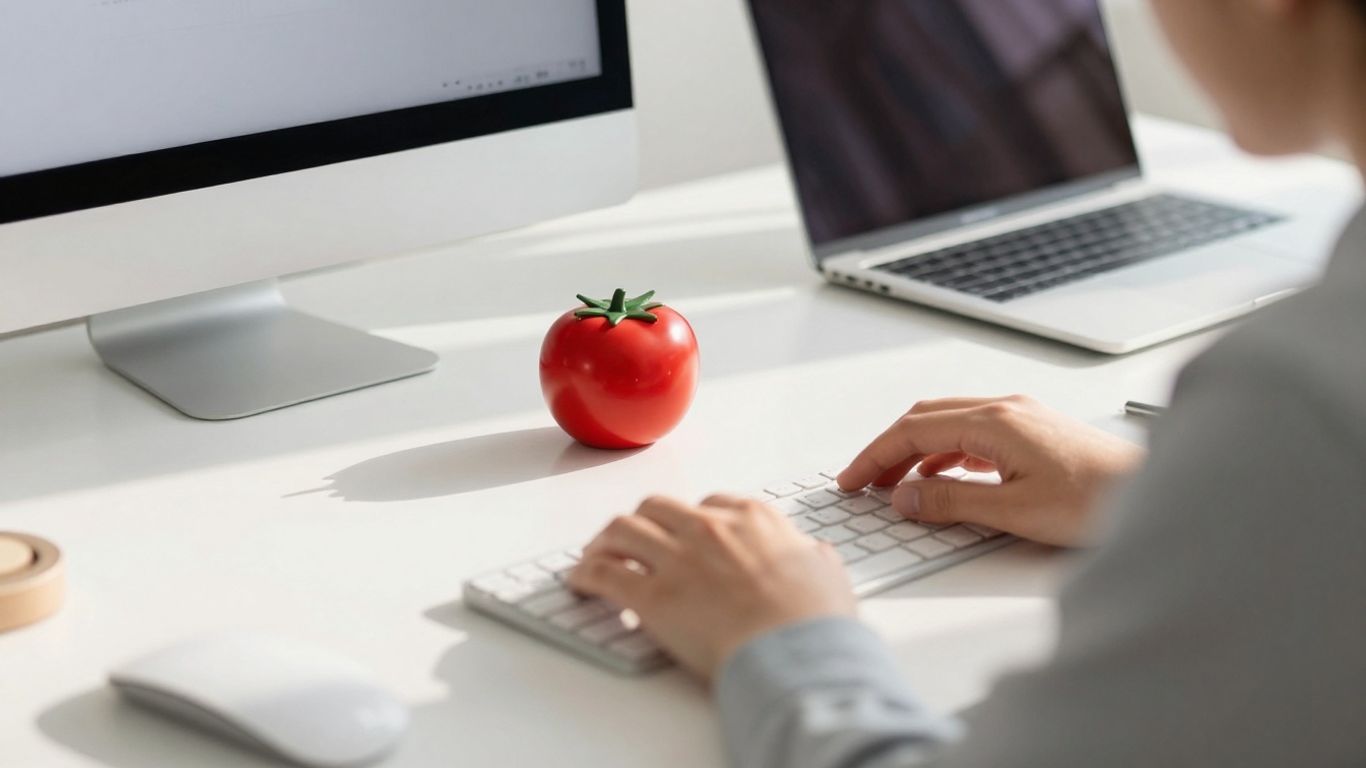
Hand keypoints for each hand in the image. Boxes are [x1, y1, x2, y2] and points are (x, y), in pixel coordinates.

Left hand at [567, 495, 855, 680]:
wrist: (797, 652)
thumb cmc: (815, 620)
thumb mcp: (827, 574)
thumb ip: (812, 557)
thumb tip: (813, 555)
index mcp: (753, 518)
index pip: (710, 504)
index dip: (691, 520)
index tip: (684, 534)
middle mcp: (709, 528)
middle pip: (657, 508)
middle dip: (642, 523)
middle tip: (633, 541)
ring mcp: (677, 558)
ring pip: (622, 529)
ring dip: (605, 541)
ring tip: (596, 555)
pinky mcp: (652, 596)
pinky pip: (604, 573)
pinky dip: (585, 574)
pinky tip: (579, 582)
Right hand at [836, 396, 1143, 546]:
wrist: (1152, 491)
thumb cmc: (1097, 499)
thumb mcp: (1013, 510)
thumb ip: (951, 502)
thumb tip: (904, 499)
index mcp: (995, 421)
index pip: (914, 430)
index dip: (875, 456)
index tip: (852, 480)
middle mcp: (1006, 408)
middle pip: (926, 418)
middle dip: (888, 449)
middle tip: (862, 481)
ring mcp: (1021, 416)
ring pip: (948, 423)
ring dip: (915, 450)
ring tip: (894, 484)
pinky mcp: (1034, 430)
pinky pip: (972, 432)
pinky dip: (944, 452)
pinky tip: (940, 477)